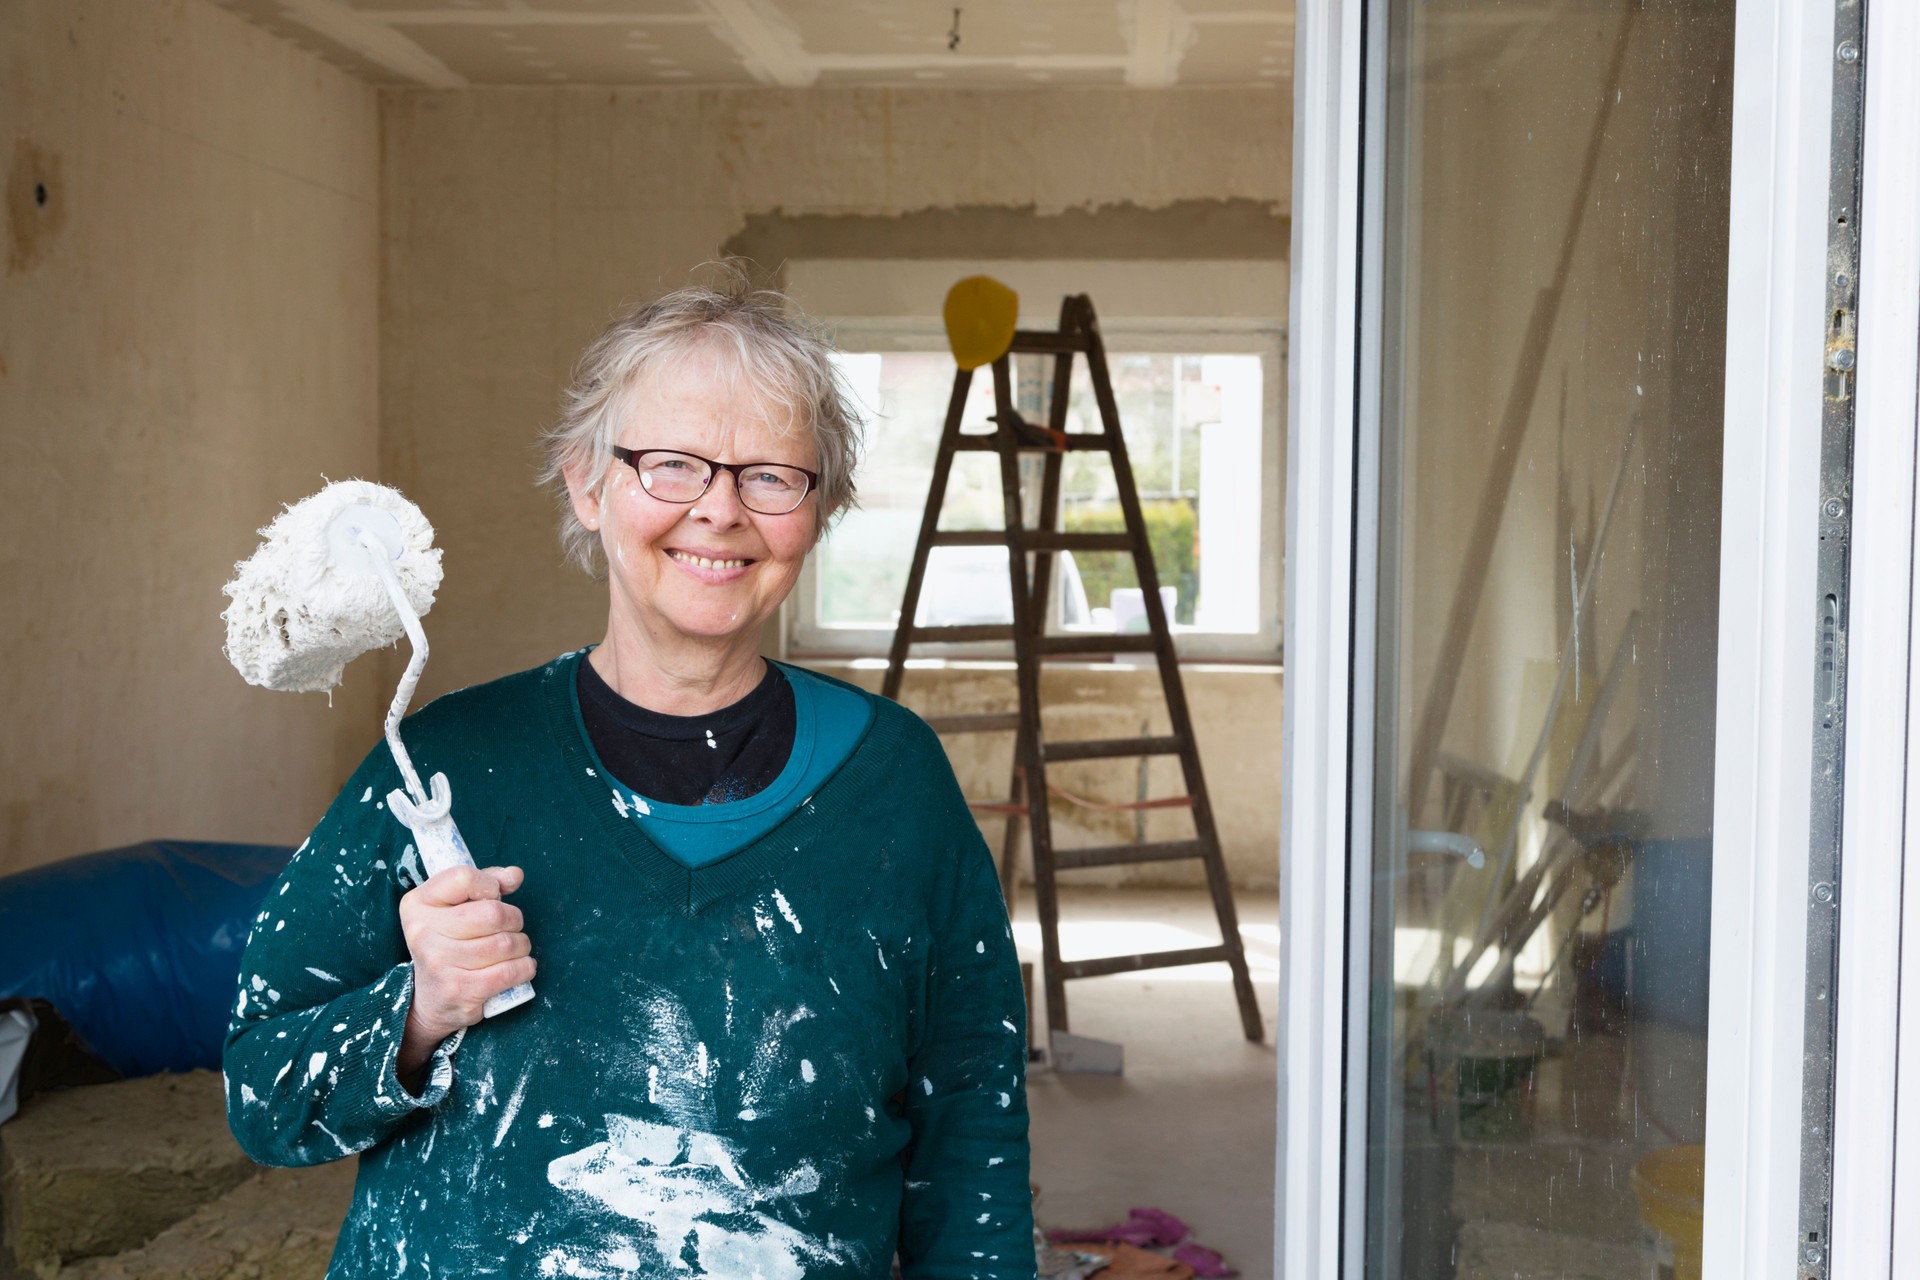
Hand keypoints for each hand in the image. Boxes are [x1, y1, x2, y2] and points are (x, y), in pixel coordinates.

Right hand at [395, 866, 533, 1085]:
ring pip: (505, 943)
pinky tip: (520, 967)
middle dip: (514, 919)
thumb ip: (486, 883)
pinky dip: (525, 967)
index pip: (464, 878)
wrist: (431, 999)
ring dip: (521, 945)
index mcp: (418, 904)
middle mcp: (423, 932)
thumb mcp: (455, 907)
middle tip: (510, 928)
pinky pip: (509, 972)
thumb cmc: (450, 942)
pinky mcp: (459, 990)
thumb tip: (515, 875)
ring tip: (513, 949)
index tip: (492, 897)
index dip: (489, 885)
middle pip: (493, 913)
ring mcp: (439, 963)